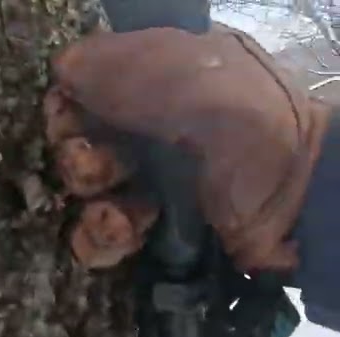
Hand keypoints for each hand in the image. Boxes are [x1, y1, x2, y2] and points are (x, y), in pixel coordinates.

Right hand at [46, 26, 330, 271]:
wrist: (306, 209)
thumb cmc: (257, 133)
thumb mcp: (201, 81)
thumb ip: (127, 67)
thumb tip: (61, 68)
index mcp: (162, 76)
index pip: (87, 83)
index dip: (69, 102)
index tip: (70, 116)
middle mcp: (149, 125)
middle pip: (75, 139)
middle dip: (78, 156)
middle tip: (101, 167)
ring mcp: (148, 180)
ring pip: (80, 191)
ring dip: (91, 201)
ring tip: (120, 212)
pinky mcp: (150, 232)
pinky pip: (96, 235)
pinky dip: (100, 239)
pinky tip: (127, 234)